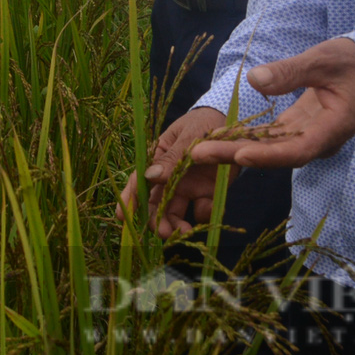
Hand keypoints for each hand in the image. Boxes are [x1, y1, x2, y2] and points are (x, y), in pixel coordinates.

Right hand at [127, 106, 226, 236]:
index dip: (131, 198)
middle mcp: (169, 177)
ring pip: (174, 211)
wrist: (232, 122)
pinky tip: (207, 206)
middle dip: (155, 220)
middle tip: (163, 232)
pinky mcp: (207, 193)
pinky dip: (204, 213)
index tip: (123, 216)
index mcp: (158, 159)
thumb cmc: (202, 123)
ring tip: (185, 232)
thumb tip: (150, 176)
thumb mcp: (188, 136)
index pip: (140, 180)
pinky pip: (201, 210)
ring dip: (176, 225)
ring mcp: (187, 186)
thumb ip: (172, 158)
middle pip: (155, 202)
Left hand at [190, 37, 354, 170]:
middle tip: (197, 154)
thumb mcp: (324, 60)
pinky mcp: (297, 130)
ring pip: (269, 149)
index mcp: (334, 127)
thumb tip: (254, 80)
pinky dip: (244, 139)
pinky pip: (269, 139)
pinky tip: (217, 139)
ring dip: (234, 150)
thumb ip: (291, 71)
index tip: (240, 155)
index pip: (299, 150)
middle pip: (276, 155)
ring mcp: (308, 138)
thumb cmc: (353, 63)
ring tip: (198, 150)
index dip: (269, 155)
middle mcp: (319, 141)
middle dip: (236, 155)